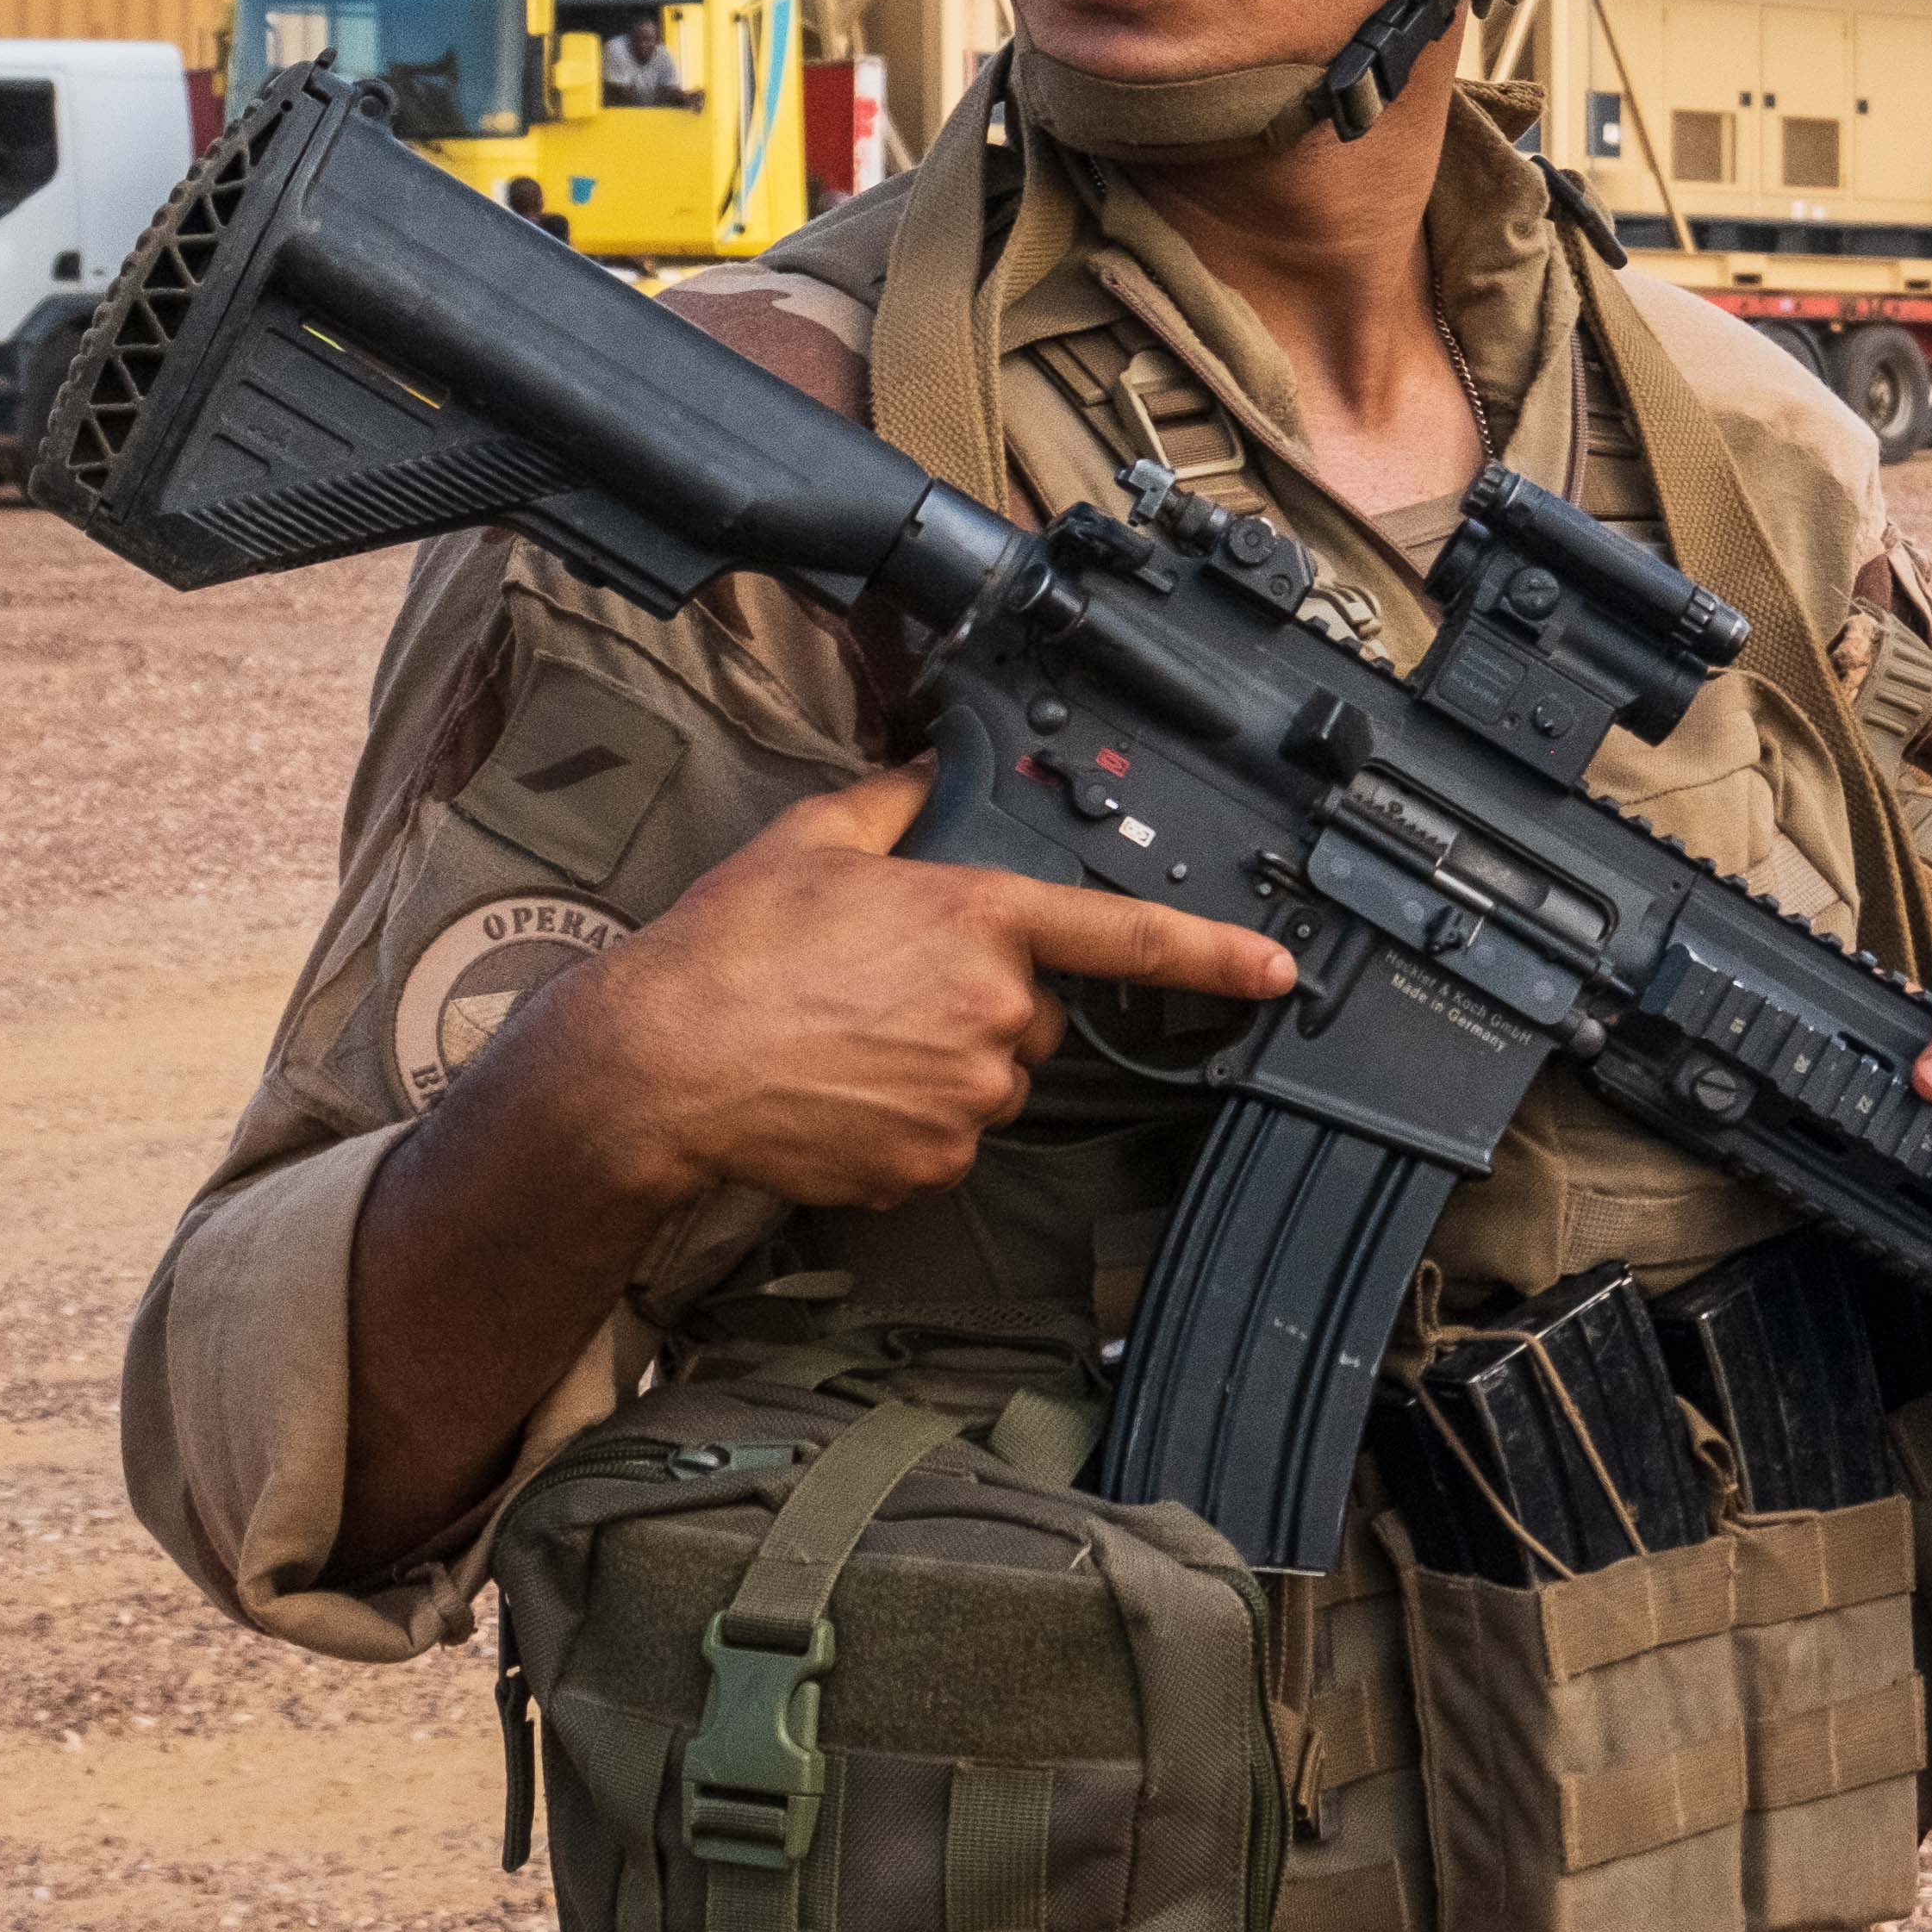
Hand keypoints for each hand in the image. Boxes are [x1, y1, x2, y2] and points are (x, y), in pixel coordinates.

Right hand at [518, 762, 1297, 1211]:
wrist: (656, 1068)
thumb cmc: (727, 950)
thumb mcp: (810, 840)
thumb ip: (894, 798)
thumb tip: (928, 767)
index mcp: (977, 921)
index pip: (1122, 934)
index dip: (1212, 953)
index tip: (1275, 971)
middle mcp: (992, 1013)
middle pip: (1034, 1018)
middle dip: (983, 1005)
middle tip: (886, 990)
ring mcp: (966, 1097)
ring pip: (990, 1083)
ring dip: (943, 1066)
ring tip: (847, 1042)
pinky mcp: (931, 1165)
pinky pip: (945, 1144)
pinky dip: (904, 1125)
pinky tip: (838, 1094)